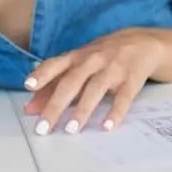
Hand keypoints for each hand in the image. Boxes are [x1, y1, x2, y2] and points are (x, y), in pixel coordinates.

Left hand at [23, 28, 164, 134]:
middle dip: (56, 105)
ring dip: (82, 109)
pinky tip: (107, 126)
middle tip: (44, 127)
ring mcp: (113, 69)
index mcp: (76, 57)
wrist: (142, 42)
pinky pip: (123, 97)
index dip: (42, 74)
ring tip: (71, 129)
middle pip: (72, 82)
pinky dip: (115, 112)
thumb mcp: (78, 66)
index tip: (28, 86)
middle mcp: (92, 60)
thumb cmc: (102, 57)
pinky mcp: (132, 79)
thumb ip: (52, 87)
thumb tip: (29, 109)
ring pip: (95, 89)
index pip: (56, 64)